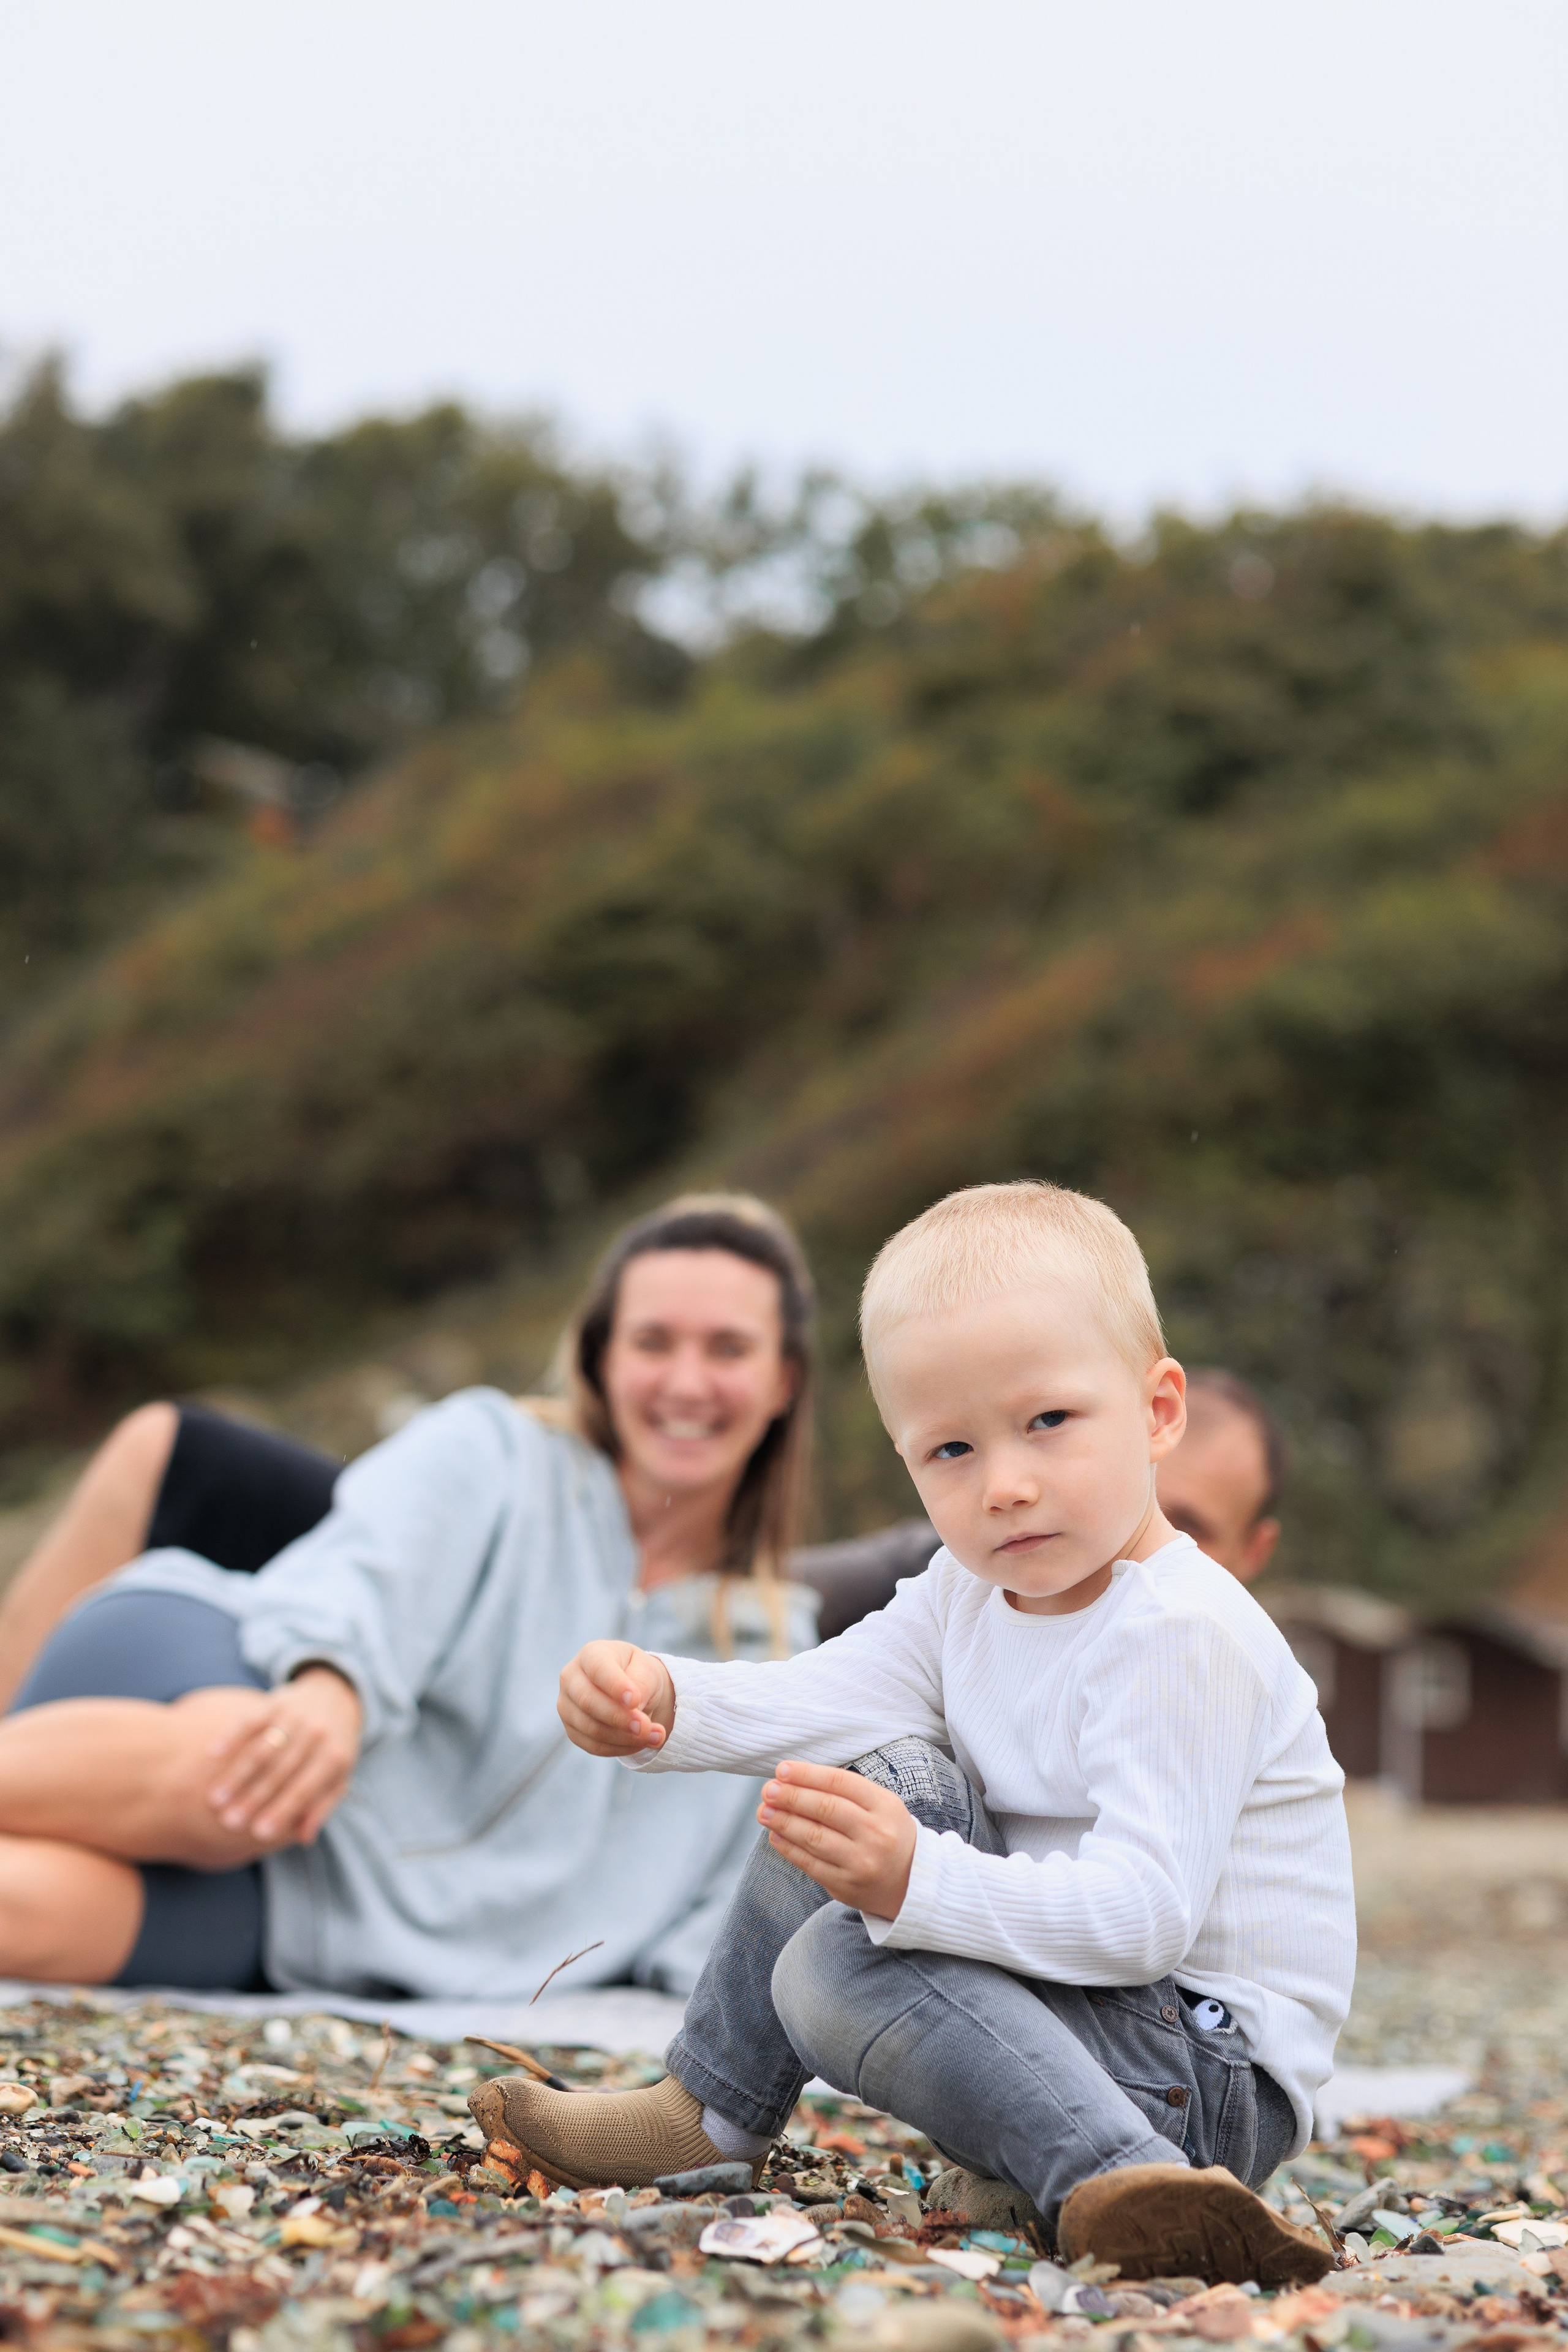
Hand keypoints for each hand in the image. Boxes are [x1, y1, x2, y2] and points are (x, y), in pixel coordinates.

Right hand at [206, 1665, 362, 1846]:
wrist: (334, 1696)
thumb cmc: (332, 1748)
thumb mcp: (338, 1777)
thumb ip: (322, 1806)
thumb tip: (304, 1838)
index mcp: (334, 1757)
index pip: (304, 1790)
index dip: (281, 1812)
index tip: (258, 1834)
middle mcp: (316, 1734)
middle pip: (279, 1772)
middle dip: (253, 1799)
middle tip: (228, 1822)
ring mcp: (295, 1716)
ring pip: (262, 1749)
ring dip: (237, 1774)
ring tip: (214, 1799)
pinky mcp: (275, 1702)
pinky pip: (251, 1721)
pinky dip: (231, 1737)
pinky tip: (213, 1755)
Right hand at [558, 1640, 674, 1755]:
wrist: (632, 1691)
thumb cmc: (638, 1674)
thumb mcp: (647, 1670)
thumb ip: (641, 1683)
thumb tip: (634, 1706)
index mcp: (591, 1654)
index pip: (598, 1668)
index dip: (615, 1686)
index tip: (635, 1700)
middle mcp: (571, 1678)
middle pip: (588, 1701)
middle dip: (619, 1717)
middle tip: (646, 1727)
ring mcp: (567, 1705)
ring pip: (591, 1728)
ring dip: (624, 1737)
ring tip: (655, 1737)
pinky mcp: (572, 1730)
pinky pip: (593, 1746)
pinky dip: (619, 1748)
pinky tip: (640, 1743)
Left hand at [758, 1760, 916, 1919]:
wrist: (913, 1883)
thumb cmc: (888, 1834)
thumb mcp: (882, 1805)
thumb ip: (846, 1791)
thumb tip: (797, 1780)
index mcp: (885, 1806)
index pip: (840, 1783)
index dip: (808, 1775)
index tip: (782, 1770)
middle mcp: (875, 1833)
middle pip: (825, 1809)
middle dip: (791, 1797)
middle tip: (767, 1790)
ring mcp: (860, 1862)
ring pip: (814, 1837)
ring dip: (784, 1822)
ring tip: (763, 1811)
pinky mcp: (846, 1886)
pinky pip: (811, 1864)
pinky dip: (789, 1848)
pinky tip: (775, 1835)